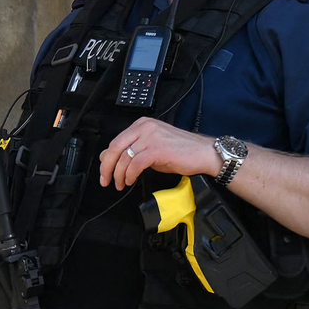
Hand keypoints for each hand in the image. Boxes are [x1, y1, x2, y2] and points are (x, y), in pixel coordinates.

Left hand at [99, 118, 223, 189]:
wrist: (204, 153)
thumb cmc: (180, 151)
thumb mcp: (150, 149)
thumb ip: (131, 151)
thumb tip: (108, 157)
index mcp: (142, 125)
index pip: (115, 142)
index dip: (106, 160)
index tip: (104, 173)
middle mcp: (145, 128)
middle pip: (115, 148)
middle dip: (107, 168)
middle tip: (106, 181)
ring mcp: (151, 137)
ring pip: (124, 157)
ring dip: (119, 174)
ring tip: (121, 184)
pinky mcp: (158, 149)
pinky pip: (136, 163)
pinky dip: (130, 174)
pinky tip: (131, 180)